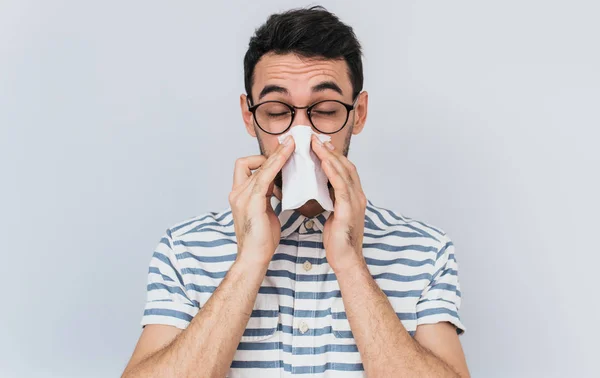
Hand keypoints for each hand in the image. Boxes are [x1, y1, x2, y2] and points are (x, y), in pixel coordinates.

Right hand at [229, 136, 294, 266]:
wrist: (254, 258)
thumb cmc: (261, 240)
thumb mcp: (265, 211)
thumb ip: (267, 197)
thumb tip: (278, 187)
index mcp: (239, 195)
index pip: (246, 167)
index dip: (262, 160)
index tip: (281, 157)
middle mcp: (237, 192)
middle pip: (250, 162)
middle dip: (270, 154)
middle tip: (290, 146)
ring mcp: (242, 196)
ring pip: (259, 166)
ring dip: (276, 154)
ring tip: (292, 145)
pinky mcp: (251, 201)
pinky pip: (265, 175)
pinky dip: (277, 163)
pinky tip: (288, 155)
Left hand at [311, 134, 366, 273]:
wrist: (346, 260)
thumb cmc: (339, 241)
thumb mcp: (334, 215)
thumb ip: (331, 200)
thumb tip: (319, 189)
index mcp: (354, 196)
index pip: (345, 169)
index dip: (333, 155)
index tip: (319, 144)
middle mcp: (358, 195)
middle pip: (346, 165)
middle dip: (330, 150)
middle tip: (315, 138)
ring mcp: (356, 201)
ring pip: (344, 171)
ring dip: (329, 156)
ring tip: (316, 144)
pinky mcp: (349, 209)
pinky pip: (341, 185)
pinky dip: (333, 171)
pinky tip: (324, 161)